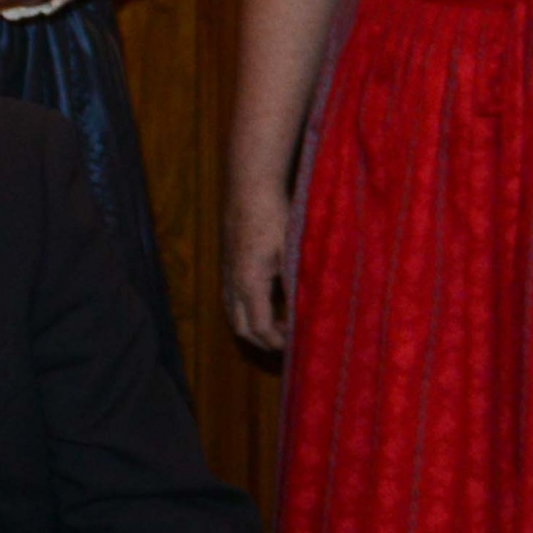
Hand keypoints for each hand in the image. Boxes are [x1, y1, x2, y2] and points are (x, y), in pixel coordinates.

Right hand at [225, 176, 295, 349]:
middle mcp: (232, 284)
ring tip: (280, 323)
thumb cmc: (274, 218)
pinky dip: (248, 311)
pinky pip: (232, 300)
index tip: (298, 342)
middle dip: (264, 340)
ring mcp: (227, 275)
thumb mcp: (291, 252)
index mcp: (249, 284)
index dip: (278, 340)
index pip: (259, 328)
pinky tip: (270, 300)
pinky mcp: (228, 265)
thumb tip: (305, 311)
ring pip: (234, 315)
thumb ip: (295, 284)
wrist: (249, 189)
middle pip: (242, 328)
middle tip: (289, 340)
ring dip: (254, 326)